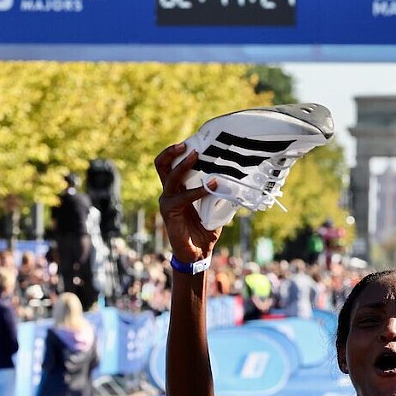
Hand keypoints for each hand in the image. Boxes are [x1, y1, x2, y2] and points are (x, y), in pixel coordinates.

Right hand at [155, 143, 220, 263]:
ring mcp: (167, 202)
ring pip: (171, 177)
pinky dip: (198, 190)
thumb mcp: (215, 207)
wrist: (198, 254)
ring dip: (184, 165)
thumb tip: (234, 178)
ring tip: (197, 155)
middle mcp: (169, 193)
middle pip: (162, 165)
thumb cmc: (205, 230)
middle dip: (173, 152)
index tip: (194, 141)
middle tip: (188, 144)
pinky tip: (212, 185)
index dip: (178, 152)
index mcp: (178, 189)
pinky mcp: (169, 212)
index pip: (171, 165)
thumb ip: (219, 193)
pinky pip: (183, 197)